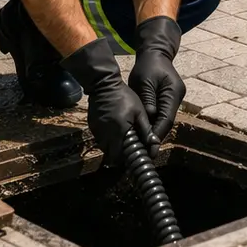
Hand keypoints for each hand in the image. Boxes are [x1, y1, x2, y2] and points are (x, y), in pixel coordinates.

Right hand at [62, 39, 154, 163]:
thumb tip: (153, 144)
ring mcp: (97, 133)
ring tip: (124, 140)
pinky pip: (101, 140)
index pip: (121, 158)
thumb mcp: (139, 111)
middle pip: (112, 157)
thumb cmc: (125, 97)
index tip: (136, 157)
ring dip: (114, 149)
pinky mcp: (92, 128)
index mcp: (119, 133)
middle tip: (131, 150)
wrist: (103, 85)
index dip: (128, 160)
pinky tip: (115, 131)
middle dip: (121, 157)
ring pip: (106, 149)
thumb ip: (145, 129)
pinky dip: (108, 140)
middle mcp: (105, 136)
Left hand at [129, 16, 185, 143]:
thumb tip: (148, 119)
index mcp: (173, 92)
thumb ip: (147, 100)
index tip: (149, 149)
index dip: (157, 135)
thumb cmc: (147, 66)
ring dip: (155, 133)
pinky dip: (154, 125)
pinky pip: (162, 116)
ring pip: (165, 121)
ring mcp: (175, 99)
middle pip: (167, 122)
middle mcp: (177, 97)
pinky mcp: (169, 100)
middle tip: (145, 154)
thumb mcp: (143, 81)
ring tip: (143, 149)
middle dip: (156, 137)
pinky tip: (145, 134)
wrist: (155, 53)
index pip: (166, 119)